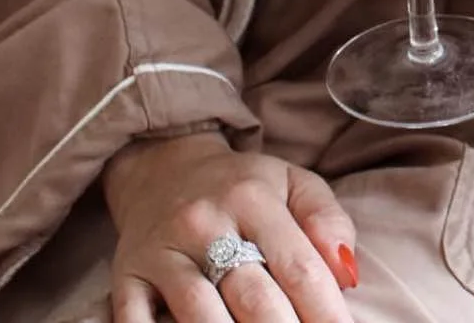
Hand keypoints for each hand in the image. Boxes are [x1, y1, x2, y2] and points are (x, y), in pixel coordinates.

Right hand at [103, 131, 357, 322]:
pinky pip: (136, 320)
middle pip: (253, 297)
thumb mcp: (293, 183)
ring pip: (199, 314)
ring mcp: (162, 252)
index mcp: (253, 199)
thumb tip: (347, 273)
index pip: (298, 266)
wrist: (163, 167)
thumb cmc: (241, 187)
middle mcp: (204, 223)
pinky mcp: (127, 275)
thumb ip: (327, 220)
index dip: (325, 311)